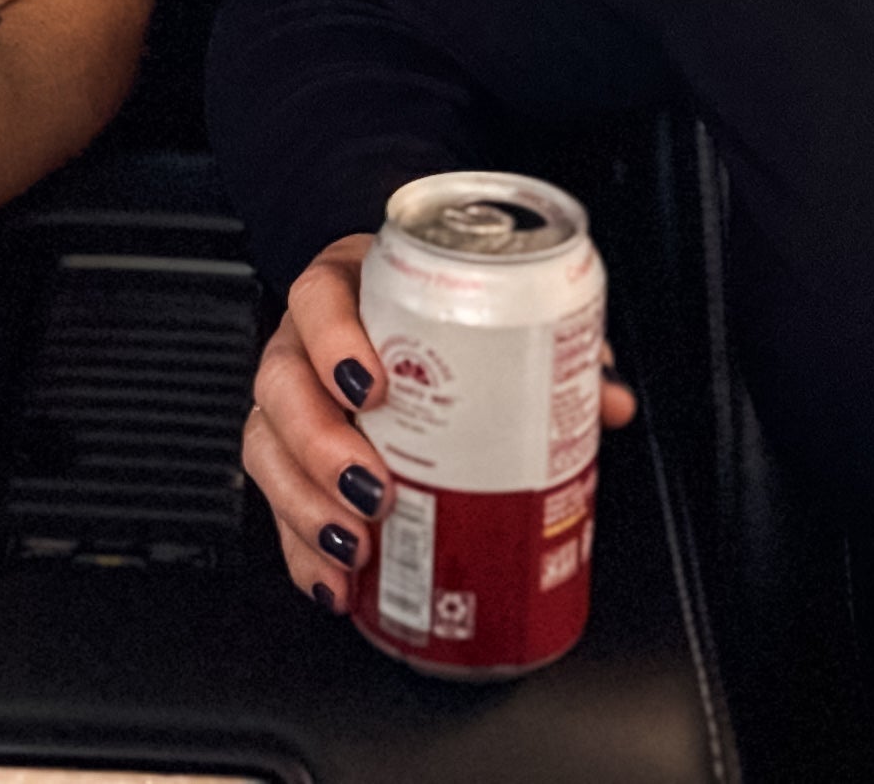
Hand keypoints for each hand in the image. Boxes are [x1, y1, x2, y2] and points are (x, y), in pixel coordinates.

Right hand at [245, 234, 639, 611]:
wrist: (397, 311)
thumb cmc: (433, 313)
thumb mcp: (481, 313)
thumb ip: (543, 345)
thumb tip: (606, 400)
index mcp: (347, 291)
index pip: (317, 299)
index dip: (334, 343)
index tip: (374, 386)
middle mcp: (304, 342)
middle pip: (281, 384)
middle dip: (321, 447)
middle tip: (375, 489)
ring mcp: (290, 400)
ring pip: (266, 446)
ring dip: (305, 505)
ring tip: (355, 546)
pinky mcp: (288, 458)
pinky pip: (275, 503)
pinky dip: (301, 550)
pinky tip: (335, 582)